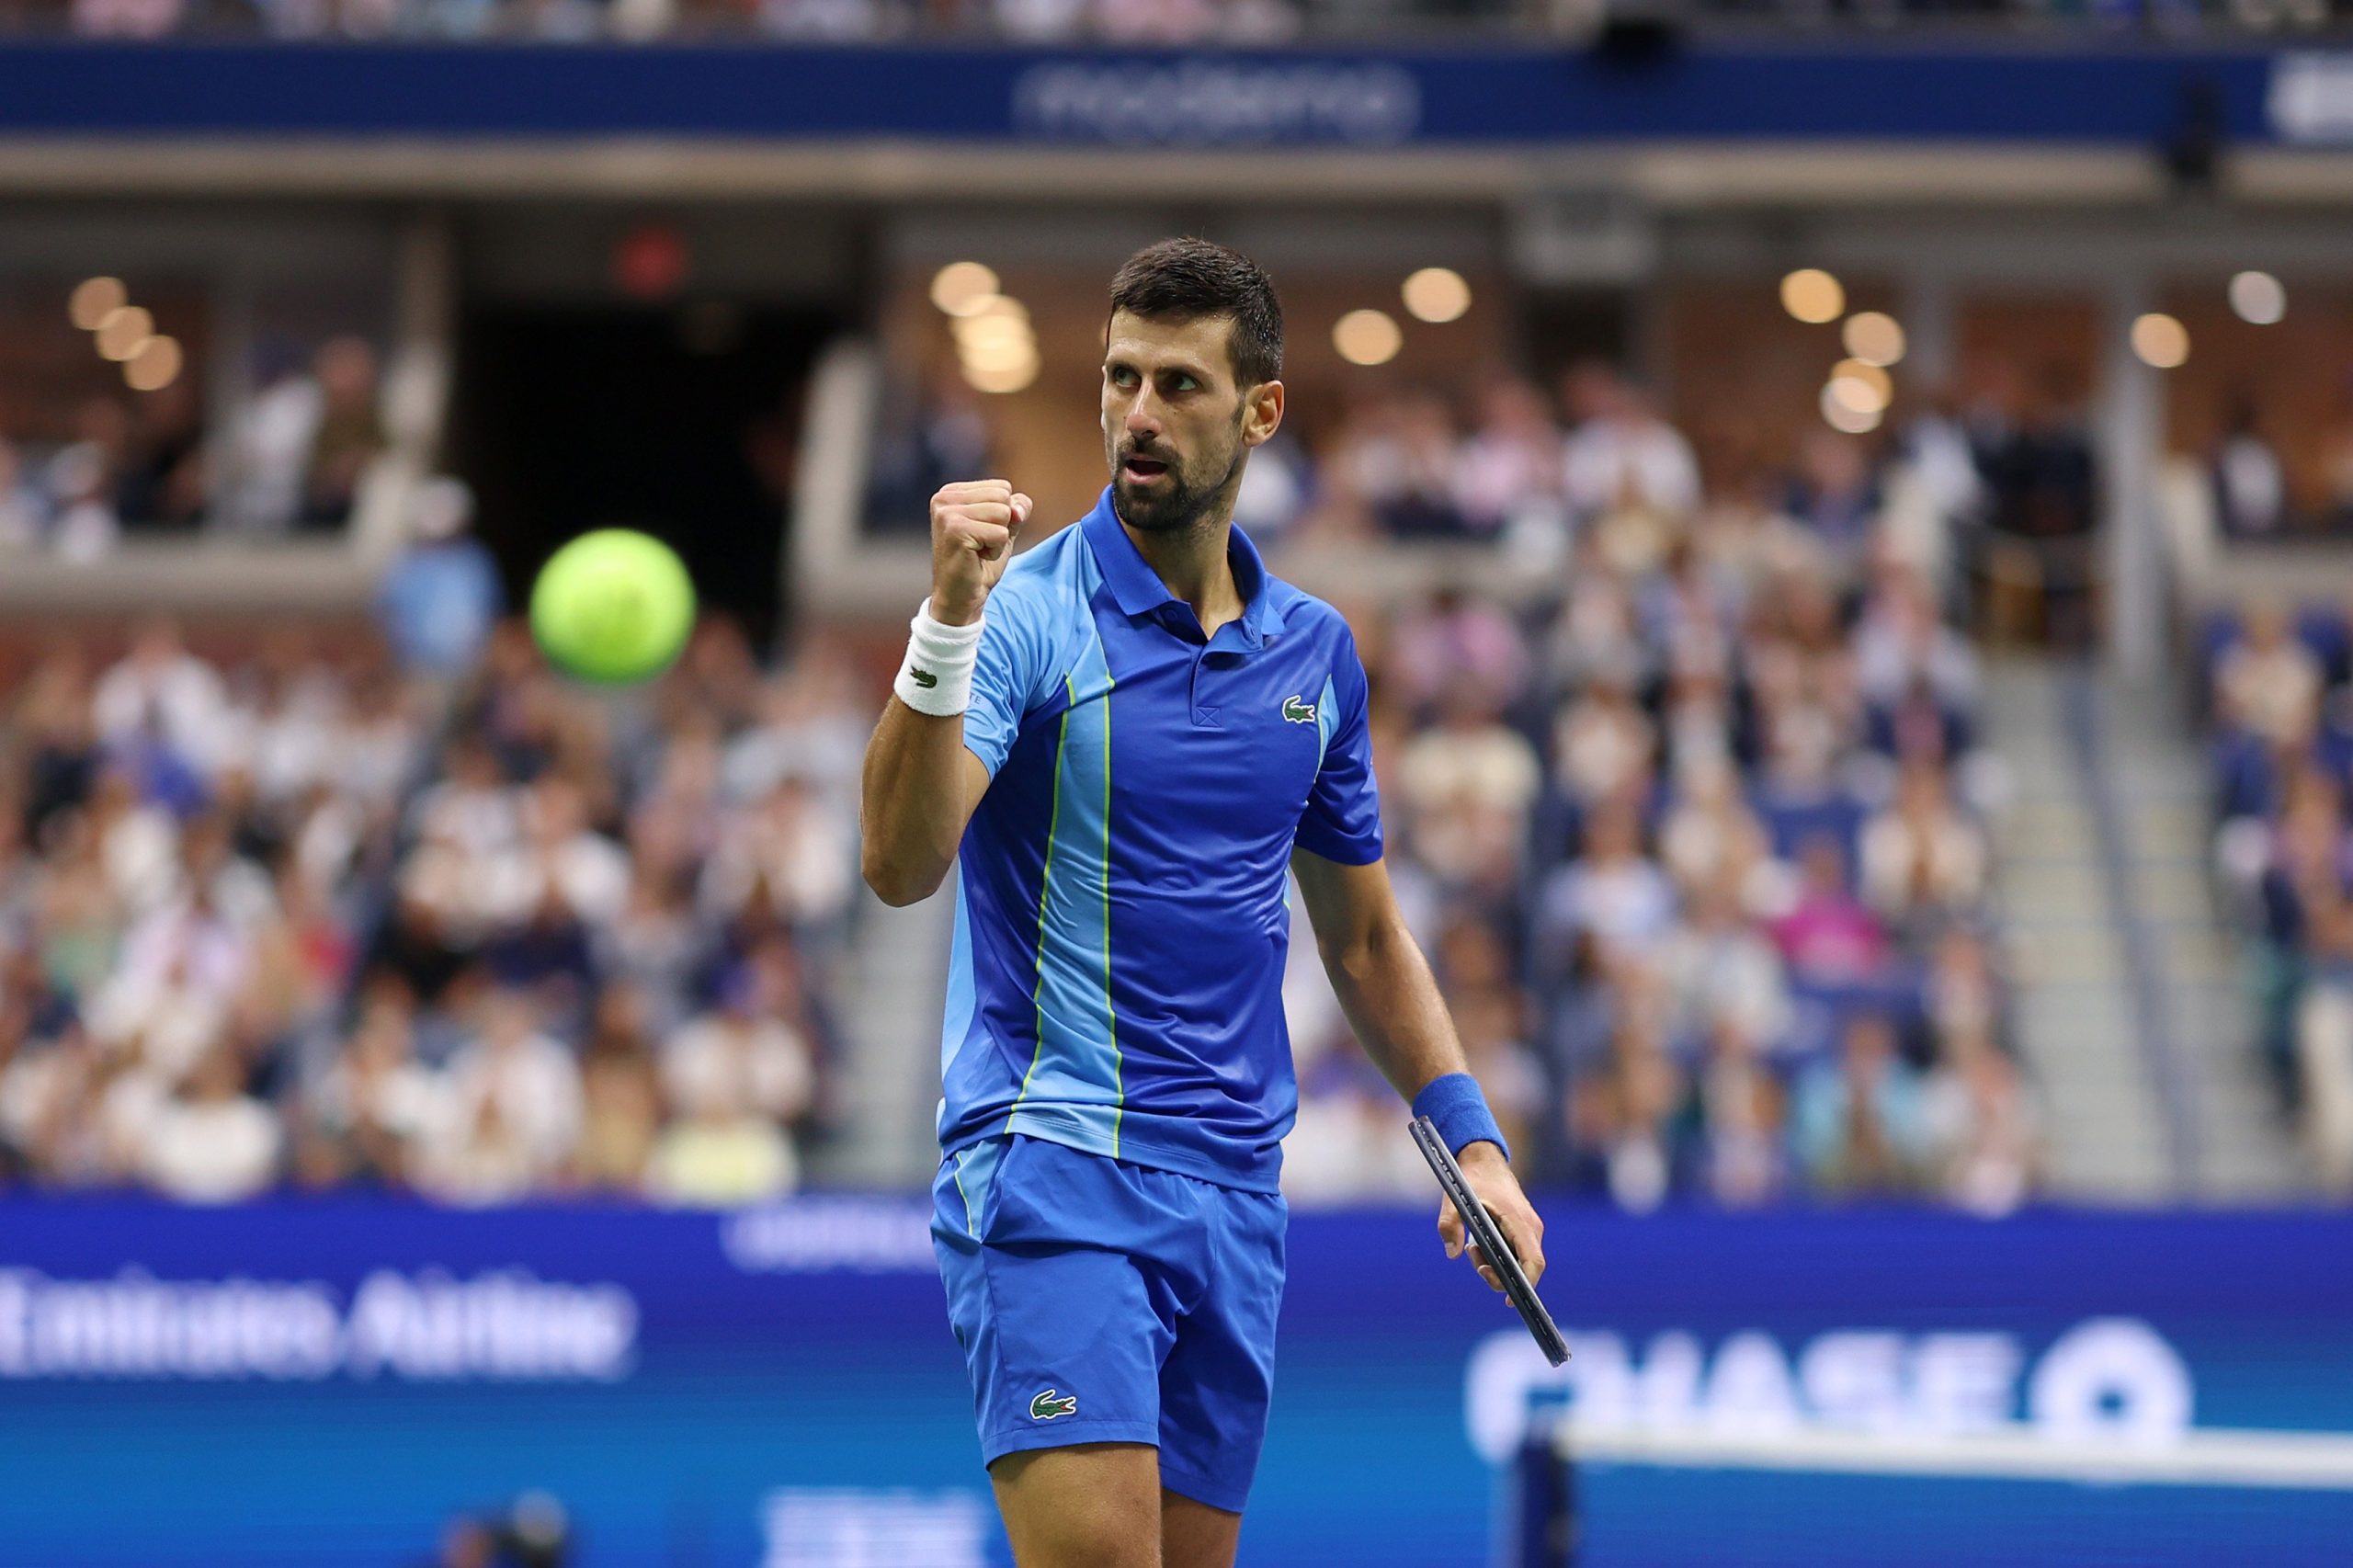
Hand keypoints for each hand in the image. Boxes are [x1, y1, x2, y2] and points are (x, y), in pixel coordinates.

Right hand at [930, 480, 1031, 625]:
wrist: (960, 596)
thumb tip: (1017, 508)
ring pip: (1004, 513)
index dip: (1003, 515)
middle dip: (1002, 525)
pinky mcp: (956, 530)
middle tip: (980, 544)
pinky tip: (976, 557)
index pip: (1003, 487)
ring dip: (999, 538)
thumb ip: (1017, 508)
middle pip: (1004, 497)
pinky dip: (995, 550)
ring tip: (978, 550)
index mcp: (953, 491)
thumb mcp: (1004, 528)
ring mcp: (948, 513)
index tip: (981, 533)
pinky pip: (1000, 533)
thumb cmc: (979, 562)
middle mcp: (945, 497)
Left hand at [1438, 1141, 1545, 1293]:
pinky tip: (1478, 1245)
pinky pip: (1514, 1253)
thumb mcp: (1454, 1198)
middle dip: (1500, 1275)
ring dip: (1494, 1264)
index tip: (1510, 1301)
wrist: (1483, 1158)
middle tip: (1477, 1265)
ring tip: (1473, 1248)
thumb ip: (1450, 1224)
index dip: (1526, 1284)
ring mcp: (1528, 1229)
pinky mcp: (1521, 1230)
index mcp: (1520, 1221)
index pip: (1533, 1262)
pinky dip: (1496, 1256)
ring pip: (1517, 1262)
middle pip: (1525, 1267)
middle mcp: (1530, 1228)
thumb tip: (1452, 1254)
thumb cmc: (1472, 1178)